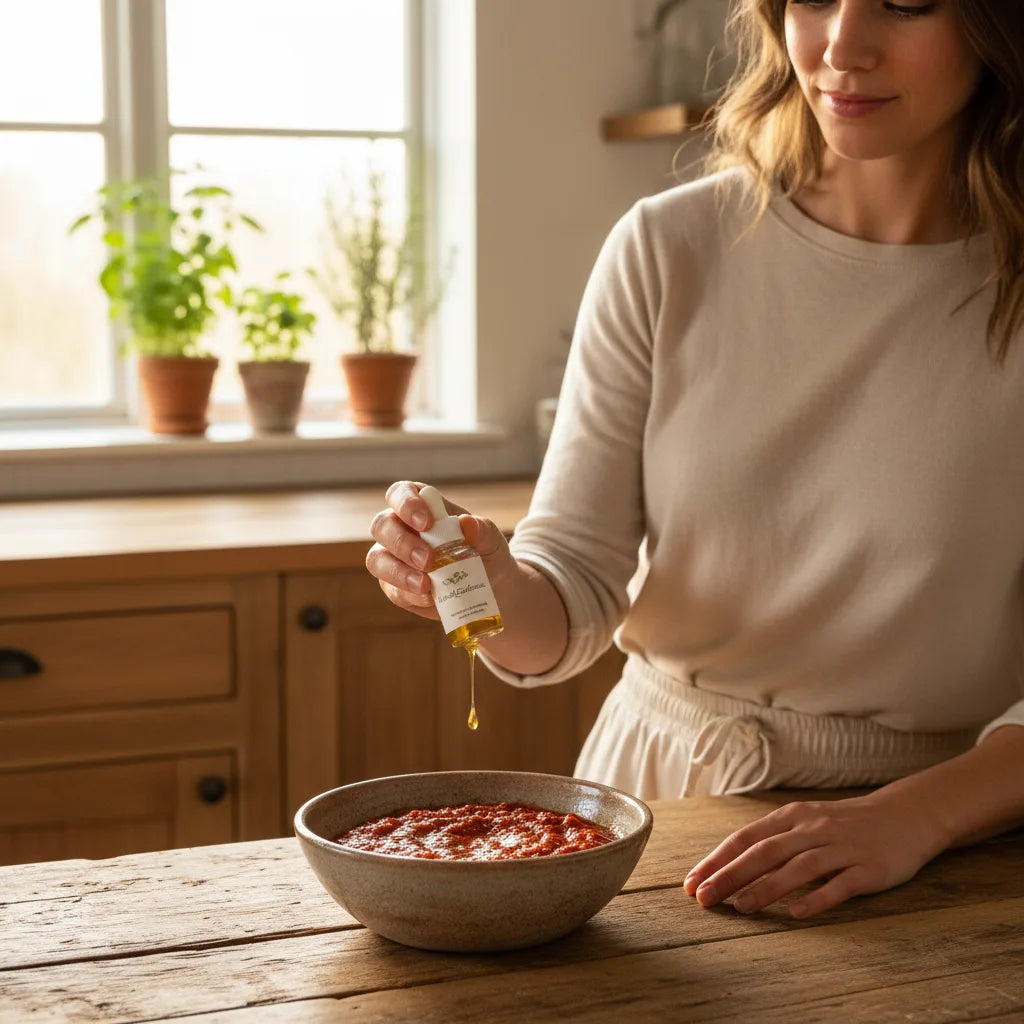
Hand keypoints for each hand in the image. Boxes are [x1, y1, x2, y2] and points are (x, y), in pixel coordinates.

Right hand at [366, 480, 515, 620]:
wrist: (492, 588)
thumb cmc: (486, 553)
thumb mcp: (491, 539)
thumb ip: (481, 529)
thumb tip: (466, 523)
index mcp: (421, 506)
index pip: (400, 493)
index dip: (406, 504)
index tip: (426, 523)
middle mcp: (401, 528)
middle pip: (381, 526)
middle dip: (402, 543)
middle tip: (428, 560)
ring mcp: (394, 558)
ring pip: (377, 560)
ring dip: (399, 572)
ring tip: (426, 585)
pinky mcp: (396, 587)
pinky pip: (392, 590)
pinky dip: (409, 595)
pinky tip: (430, 598)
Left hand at [683, 789, 948, 918]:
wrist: (907, 815)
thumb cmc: (845, 824)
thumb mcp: (806, 822)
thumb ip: (774, 840)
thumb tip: (729, 865)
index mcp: (792, 817)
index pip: (745, 838)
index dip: (716, 860)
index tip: (691, 883)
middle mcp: (812, 829)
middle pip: (764, 853)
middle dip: (730, 875)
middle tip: (703, 898)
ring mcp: (841, 848)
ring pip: (798, 868)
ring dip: (767, 887)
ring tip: (740, 907)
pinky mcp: (869, 868)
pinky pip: (840, 884)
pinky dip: (818, 898)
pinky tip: (797, 914)